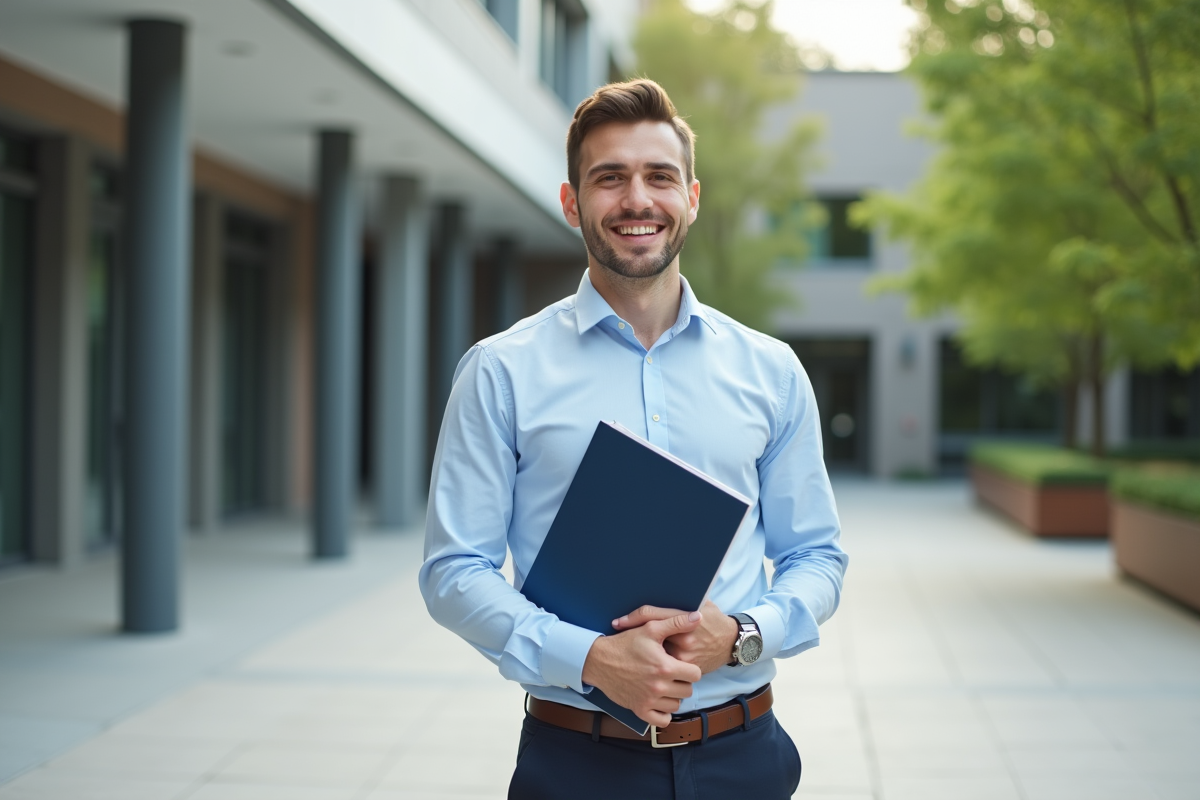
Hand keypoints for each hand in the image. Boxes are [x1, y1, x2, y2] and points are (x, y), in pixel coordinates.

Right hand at [582, 611, 702, 727]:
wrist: (599, 660)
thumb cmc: (625, 643)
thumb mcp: (650, 628)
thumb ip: (676, 623)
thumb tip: (698, 617)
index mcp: (665, 667)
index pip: (695, 675)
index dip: (690, 668)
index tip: (680, 664)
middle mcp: (659, 687)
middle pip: (687, 691)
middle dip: (682, 682)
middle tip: (671, 674)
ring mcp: (649, 700)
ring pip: (676, 705)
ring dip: (673, 696)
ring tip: (664, 685)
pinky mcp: (639, 710)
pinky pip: (662, 720)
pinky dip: (663, 713)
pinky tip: (659, 701)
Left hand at [612, 601, 737, 674]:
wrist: (732, 642)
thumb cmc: (714, 620)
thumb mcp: (702, 603)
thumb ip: (682, 601)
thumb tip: (660, 588)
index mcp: (684, 617)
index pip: (651, 615)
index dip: (631, 618)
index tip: (617, 623)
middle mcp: (684, 637)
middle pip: (650, 637)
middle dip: (635, 640)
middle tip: (620, 640)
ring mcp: (685, 656)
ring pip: (657, 654)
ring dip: (646, 654)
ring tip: (633, 655)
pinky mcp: (688, 669)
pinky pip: (668, 667)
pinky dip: (659, 665)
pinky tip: (648, 667)